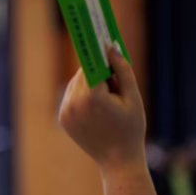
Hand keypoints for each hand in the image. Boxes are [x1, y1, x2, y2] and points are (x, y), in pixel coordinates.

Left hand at [60, 45, 158, 194]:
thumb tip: (111, 47)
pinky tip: (98, 104)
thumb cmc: (131, 129)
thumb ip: (123, 70)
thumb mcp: (133, 97)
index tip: (93, 33)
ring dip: (89, 82)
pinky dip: (82, 95)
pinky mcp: (63, 119)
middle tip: (113, 71)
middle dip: (97, 70)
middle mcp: (74, 103)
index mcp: (93, 97)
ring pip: (75, 84)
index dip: (95, 50)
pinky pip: (71, 97)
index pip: (91, 64)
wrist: (118, 161)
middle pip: (83, 73)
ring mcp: (65, 112)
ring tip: (109, 95)